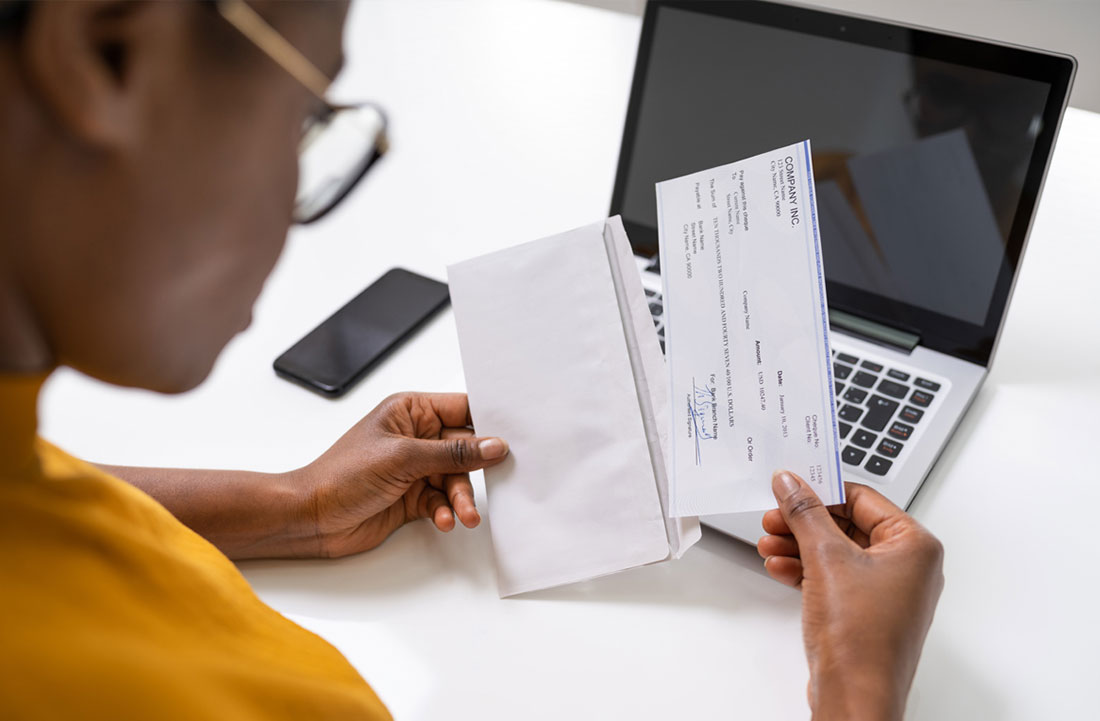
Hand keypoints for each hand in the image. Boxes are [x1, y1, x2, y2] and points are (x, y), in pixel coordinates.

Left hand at [288, 392, 507, 557]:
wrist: (310, 517)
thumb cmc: (340, 475)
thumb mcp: (403, 458)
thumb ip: (452, 453)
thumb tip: (493, 445)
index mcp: (410, 411)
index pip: (462, 409)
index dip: (488, 423)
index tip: (512, 438)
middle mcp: (415, 437)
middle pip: (465, 449)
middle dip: (475, 470)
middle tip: (492, 484)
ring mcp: (413, 468)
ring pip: (455, 479)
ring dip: (461, 498)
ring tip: (463, 514)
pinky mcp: (412, 496)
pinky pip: (442, 501)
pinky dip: (445, 511)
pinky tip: (441, 519)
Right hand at [758, 471, 943, 720]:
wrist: (855, 696)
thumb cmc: (862, 638)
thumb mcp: (826, 558)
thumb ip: (805, 513)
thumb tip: (792, 483)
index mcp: (915, 545)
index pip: (862, 498)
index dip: (821, 491)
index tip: (790, 487)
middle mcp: (908, 566)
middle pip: (847, 525)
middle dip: (804, 523)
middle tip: (774, 518)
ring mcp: (888, 591)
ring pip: (837, 552)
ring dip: (799, 545)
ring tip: (769, 544)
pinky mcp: (867, 611)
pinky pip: (835, 577)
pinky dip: (807, 570)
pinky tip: (780, 568)